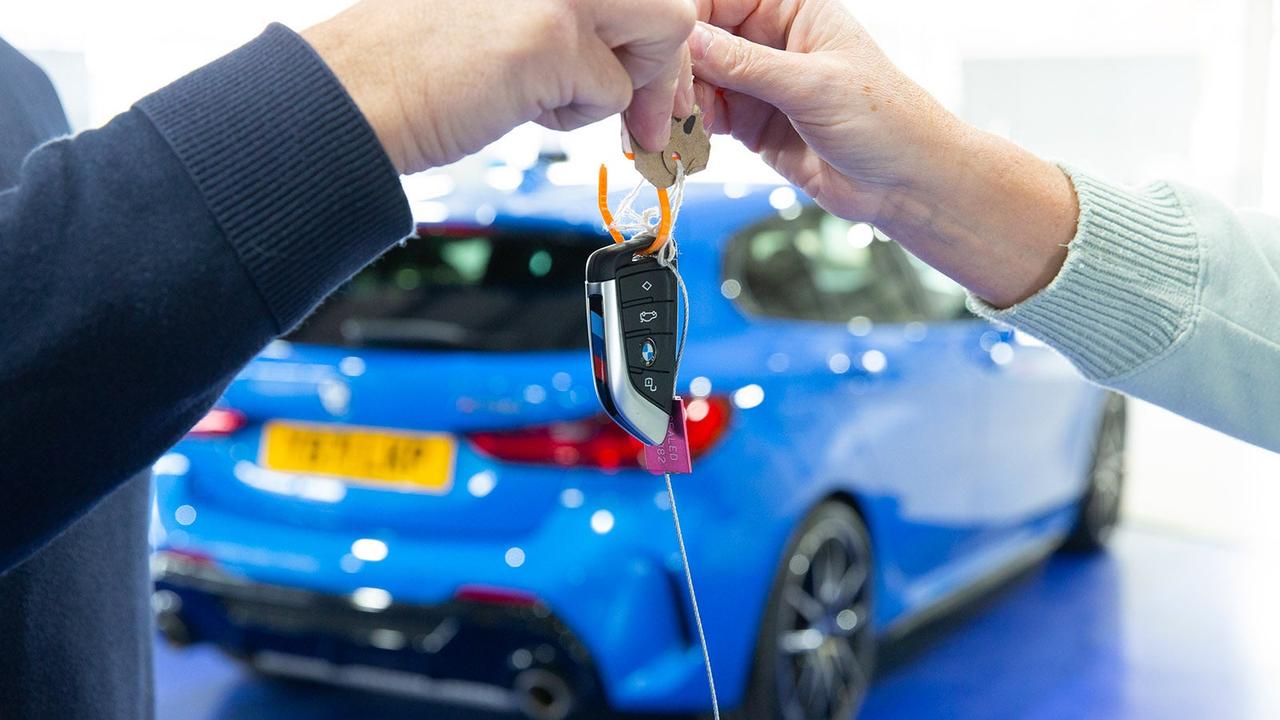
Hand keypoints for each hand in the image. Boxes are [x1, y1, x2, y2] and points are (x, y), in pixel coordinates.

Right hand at [304, 0, 695, 173]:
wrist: (355, 95)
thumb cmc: (417, 60)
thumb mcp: (509, 10)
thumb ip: (570, 15)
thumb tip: (637, 53)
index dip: (653, 34)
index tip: (646, 78)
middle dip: (665, 62)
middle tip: (643, 113)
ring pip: (666, 29)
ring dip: (630, 82)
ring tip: (563, 99)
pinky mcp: (552, 37)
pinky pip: (613, 92)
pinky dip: (576, 117)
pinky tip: (519, 106)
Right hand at [689, 0, 1078, 306]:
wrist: (906, 185)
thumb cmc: (888, 122)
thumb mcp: (814, 86)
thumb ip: (748, 64)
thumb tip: (691, 41)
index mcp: (792, 7)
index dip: (687, 19)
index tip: (666, 45)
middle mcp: (770, 39)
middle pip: (699, 39)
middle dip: (674, 67)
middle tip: (656, 97)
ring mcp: (758, 82)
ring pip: (696, 81)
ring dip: (674, 103)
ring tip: (661, 127)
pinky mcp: (750, 122)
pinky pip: (704, 118)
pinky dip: (687, 130)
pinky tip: (678, 142)